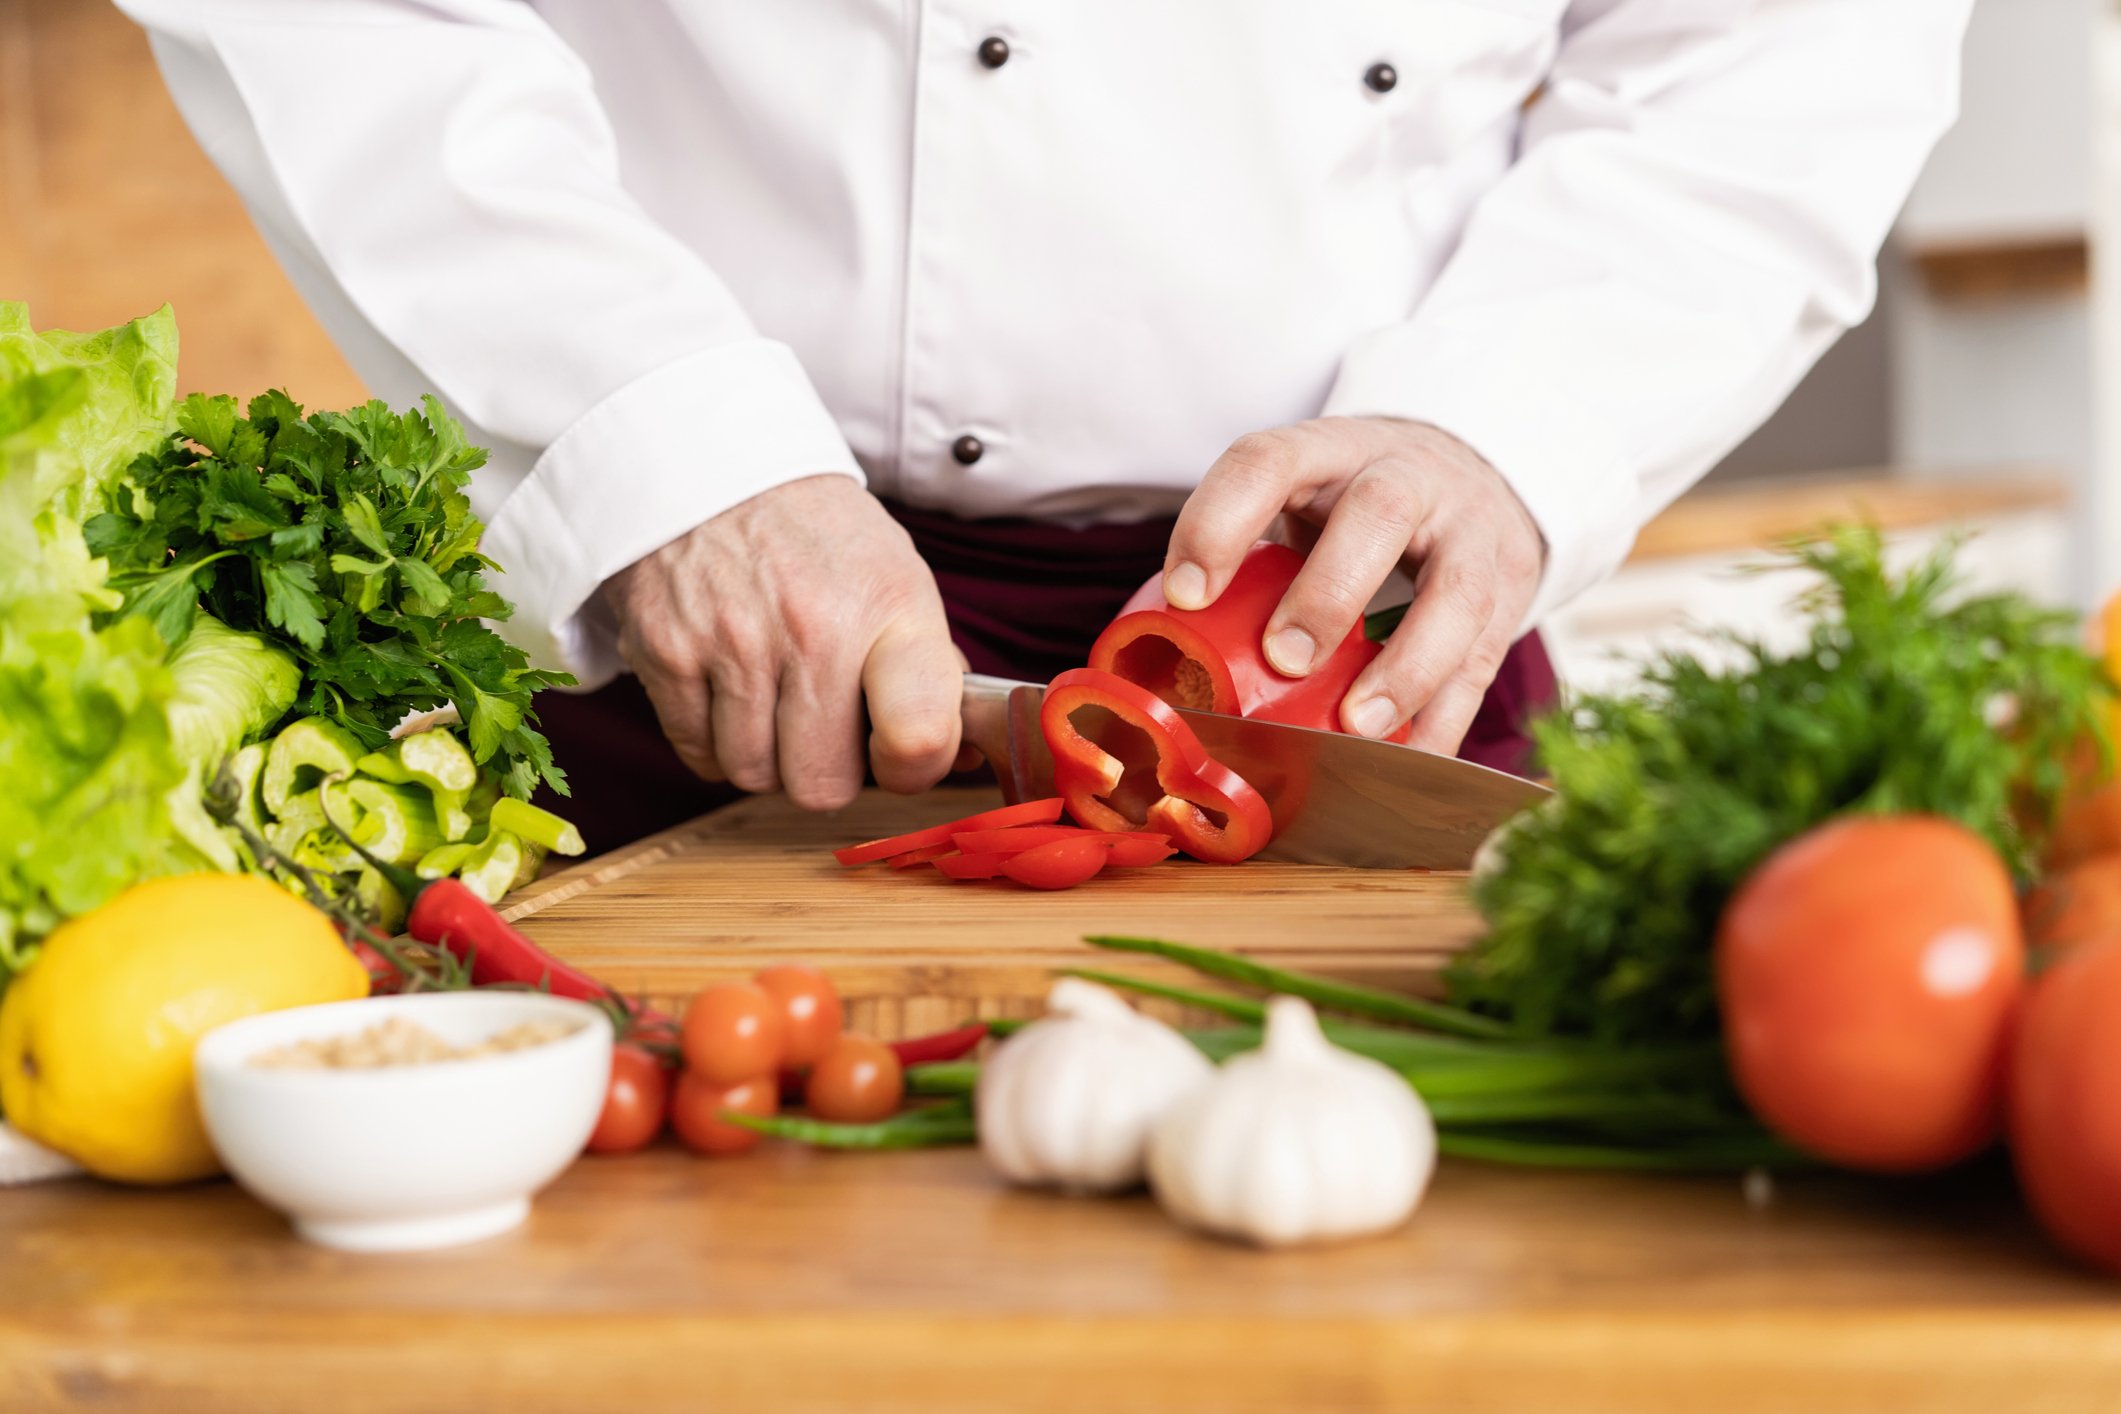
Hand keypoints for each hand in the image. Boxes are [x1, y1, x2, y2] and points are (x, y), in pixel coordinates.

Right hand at [602, 475, 963, 809]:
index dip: (911, 769)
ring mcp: (733, 643)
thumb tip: (959, 756)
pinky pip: (699, 755)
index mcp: (888, 607)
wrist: (712, 462)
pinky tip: (727, 691)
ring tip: (770, 695)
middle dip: (824, 768)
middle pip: (822, 786)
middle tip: (821, 724)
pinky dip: (714, 740)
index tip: (896, 752)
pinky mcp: (667, 652)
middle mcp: (813, 628)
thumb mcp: (895, 576)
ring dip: (765, 754)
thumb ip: (927, 668)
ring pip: (754, 776)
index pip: (917, 738)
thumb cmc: (817, 536)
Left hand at [1163, 417, 1544, 753]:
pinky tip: (1408, 764)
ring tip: (1356, 727)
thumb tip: (1159, 660)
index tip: (1185, 594)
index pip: (1269, 461)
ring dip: (1405, 668)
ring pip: (1456, 593)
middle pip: (1380, 512)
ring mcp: (1469, 533)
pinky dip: (1445, 719)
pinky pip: (1485, 661)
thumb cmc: (1350, 506)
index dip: (1220, 522)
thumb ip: (1244, 556)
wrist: (1472, 472)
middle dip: (1330, 591)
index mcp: (1331, 450)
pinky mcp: (1509, 591)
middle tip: (1283, 660)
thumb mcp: (1300, 496)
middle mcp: (1408, 477)